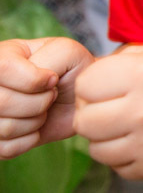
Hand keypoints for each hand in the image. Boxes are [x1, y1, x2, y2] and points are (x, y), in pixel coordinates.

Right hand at [0, 37, 93, 158]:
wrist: (77, 99)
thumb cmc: (71, 71)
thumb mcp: (68, 52)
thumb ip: (53, 57)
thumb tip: (41, 81)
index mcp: (1, 56)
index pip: (3, 68)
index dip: (33, 80)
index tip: (53, 80)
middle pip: (3, 101)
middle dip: (39, 102)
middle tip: (50, 96)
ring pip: (3, 127)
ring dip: (35, 121)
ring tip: (43, 110)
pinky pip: (6, 148)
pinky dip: (29, 140)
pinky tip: (35, 126)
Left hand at [74, 44, 142, 178]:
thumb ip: (114, 65)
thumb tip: (74, 88)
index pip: (85, 85)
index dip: (94, 83)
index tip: (112, 83)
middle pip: (84, 121)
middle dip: (94, 111)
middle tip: (116, 104)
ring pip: (95, 147)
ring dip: (105, 135)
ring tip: (130, 120)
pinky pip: (114, 163)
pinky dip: (122, 151)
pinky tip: (142, 136)